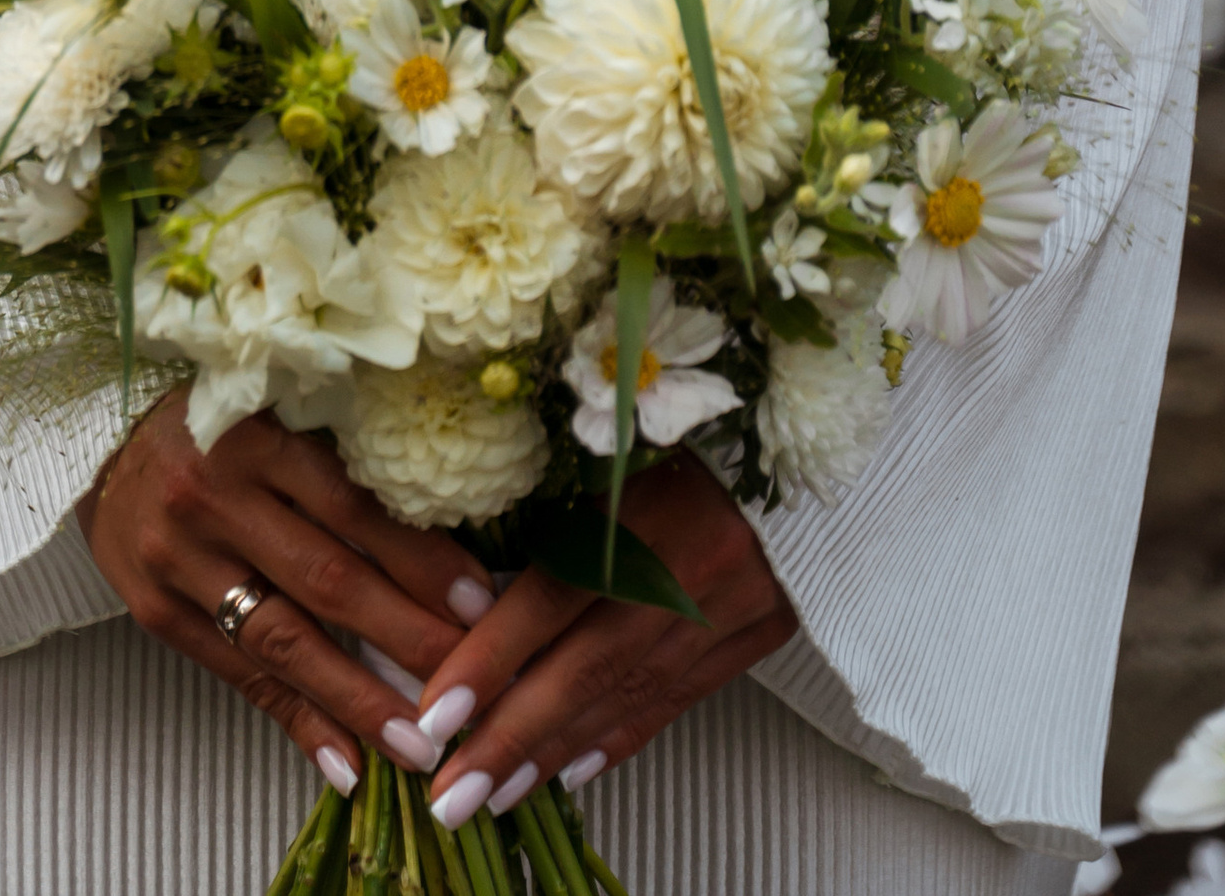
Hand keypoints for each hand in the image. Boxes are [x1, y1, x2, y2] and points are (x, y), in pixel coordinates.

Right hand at [79, 394, 501, 792]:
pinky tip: (345, 762)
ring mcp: (178, 558)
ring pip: (283, 640)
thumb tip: (447, 536)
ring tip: (417, 746)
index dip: (419, 559)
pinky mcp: (156, 610)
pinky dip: (296, 721)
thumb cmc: (217, 424)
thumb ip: (345, 461)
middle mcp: (212, 495)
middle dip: (405, 640)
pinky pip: (238, 675)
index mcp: (256, 434)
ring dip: (356, 700)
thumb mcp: (279, 414)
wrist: (101, 440)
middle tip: (468, 688)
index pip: (352, 507)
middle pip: (325, 580)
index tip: (479, 605)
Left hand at [398, 451, 793, 830]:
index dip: (491, 659)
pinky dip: (620, 735)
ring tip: (495, 793)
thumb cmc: (675, 431)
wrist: (790, 440)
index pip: (552, 597)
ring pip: (627, 692)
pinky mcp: (756, 630)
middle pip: (586, 666)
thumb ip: (548, 517)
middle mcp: (684, 566)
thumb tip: (470, 603)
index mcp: (640, 503)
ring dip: (556, 750)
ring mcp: (726, 605)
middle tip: (451, 794)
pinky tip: (572, 769)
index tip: (434, 714)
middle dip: (511, 736)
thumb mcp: (604, 449)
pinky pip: (678, 697)